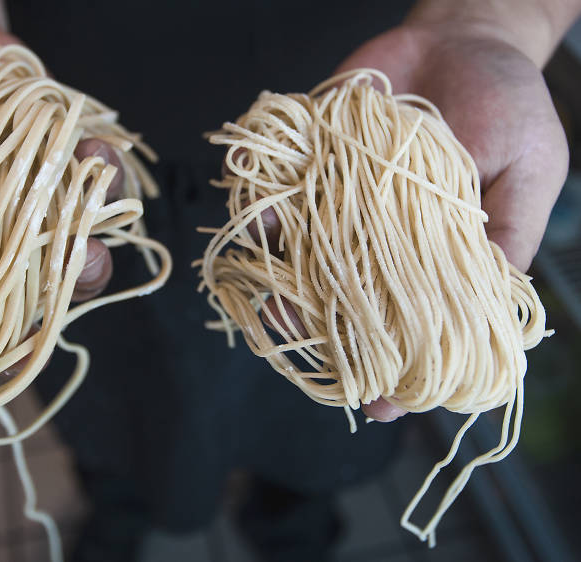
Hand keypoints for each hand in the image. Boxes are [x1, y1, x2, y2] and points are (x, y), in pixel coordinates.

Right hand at [0, 25, 121, 422]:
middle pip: (26, 307)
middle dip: (46, 311)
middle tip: (57, 284)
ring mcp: (33, 213)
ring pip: (75, 258)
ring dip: (88, 253)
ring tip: (87, 234)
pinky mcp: (64, 173)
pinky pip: (98, 188)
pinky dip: (105, 178)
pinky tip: (94, 156)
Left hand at [247, 20, 566, 421]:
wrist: (464, 36)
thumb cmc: (507, 105)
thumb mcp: (527, 173)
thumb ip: (504, 236)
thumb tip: (489, 302)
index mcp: (431, 251)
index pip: (407, 320)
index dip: (394, 364)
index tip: (376, 405)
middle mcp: (379, 233)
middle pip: (340, 295)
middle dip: (316, 321)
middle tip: (297, 331)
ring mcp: (342, 196)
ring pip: (299, 250)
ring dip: (279, 269)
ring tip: (271, 280)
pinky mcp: (316, 156)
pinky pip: (278, 185)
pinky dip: (262, 200)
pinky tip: (262, 215)